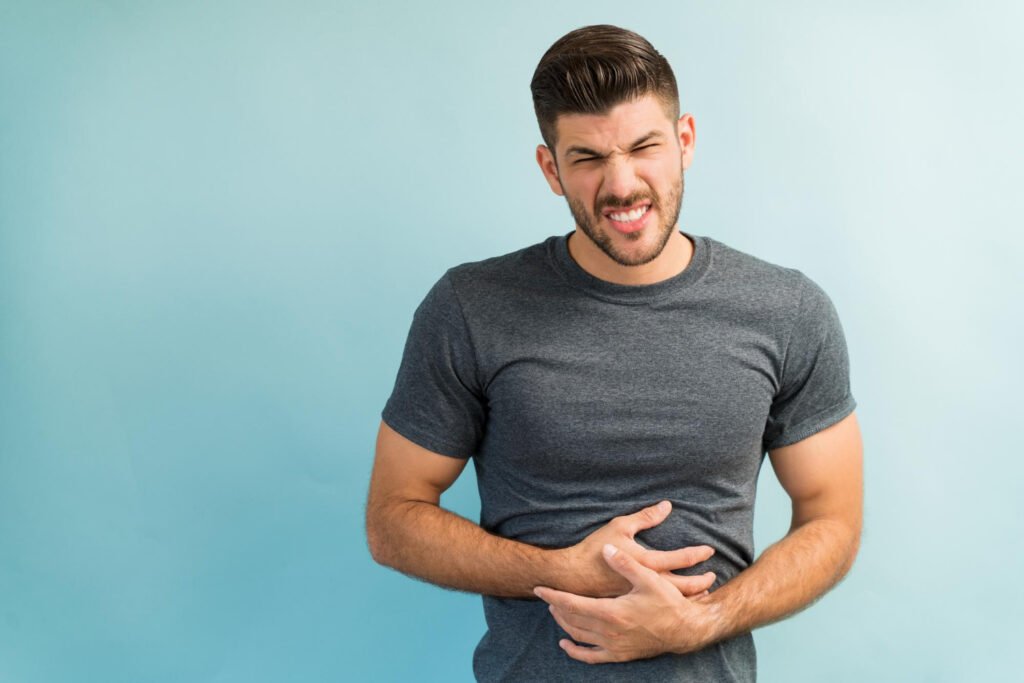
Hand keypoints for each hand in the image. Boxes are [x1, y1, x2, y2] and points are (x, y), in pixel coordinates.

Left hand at [535, 543, 717, 663]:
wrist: (685, 630)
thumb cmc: (668, 603)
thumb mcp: (648, 578)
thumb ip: (625, 563)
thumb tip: (607, 550)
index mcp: (612, 612)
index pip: (572, 604)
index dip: (553, 595)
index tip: (539, 588)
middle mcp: (609, 632)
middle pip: (571, 619)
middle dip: (556, 607)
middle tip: (546, 595)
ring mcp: (613, 645)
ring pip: (578, 636)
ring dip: (563, 623)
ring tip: (555, 610)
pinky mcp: (620, 655)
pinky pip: (591, 656)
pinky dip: (575, 651)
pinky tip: (566, 644)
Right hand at [558, 500, 714, 597]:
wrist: (572, 576)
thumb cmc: (595, 549)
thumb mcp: (620, 526)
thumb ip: (645, 517)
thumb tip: (666, 506)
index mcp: (646, 561)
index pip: (681, 558)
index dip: (697, 554)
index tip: (709, 550)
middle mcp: (647, 581)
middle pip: (683, 585)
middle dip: (701, 581)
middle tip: (713, 577)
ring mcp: (640, 595)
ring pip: (673, 599)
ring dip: (690, 595)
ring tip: (702, 593)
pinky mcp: (632, 603)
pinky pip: (659, 606)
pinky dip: (673, 604)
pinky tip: (678, 604)